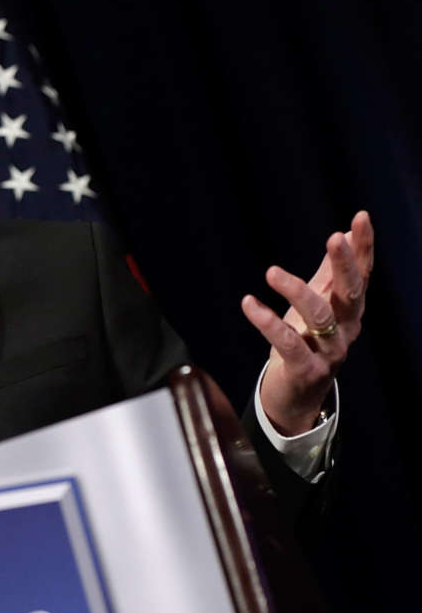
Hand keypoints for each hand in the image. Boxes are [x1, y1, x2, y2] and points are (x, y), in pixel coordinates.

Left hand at [240, 211, 372, 434]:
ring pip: (320, 317)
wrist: (298, 395)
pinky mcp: (306, 370)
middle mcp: (347, 329)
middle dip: (345, 264)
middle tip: (335, 238)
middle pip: (351, 293)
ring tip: (272, 272)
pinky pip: (287, 343)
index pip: (361, 274)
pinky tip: (249, 302)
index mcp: (350, 310)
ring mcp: (329, 351)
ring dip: (297, 291)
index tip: (360, 217)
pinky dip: (267, 322)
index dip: (363, 247)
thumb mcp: (318, 305)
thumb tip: (341, 235)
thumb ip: (328, 275)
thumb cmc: (307, 343)